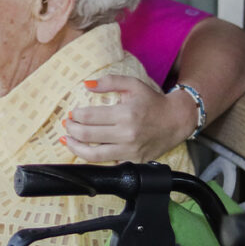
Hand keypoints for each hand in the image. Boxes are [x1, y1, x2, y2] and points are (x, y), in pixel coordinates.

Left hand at [62, 75, 194, 162]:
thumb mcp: (133, 85)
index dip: (75, 115)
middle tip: (67, 125)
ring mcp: (130, 151)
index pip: (89, 117)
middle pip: (87, 135)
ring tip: (68, 140)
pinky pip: (108, 164)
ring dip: (75, 148)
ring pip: (93, 155)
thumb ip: (109, 82)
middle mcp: (127, 134)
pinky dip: (93, 159)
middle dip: (71, 129)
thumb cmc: (152, 101)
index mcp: (125, 114)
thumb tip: (86, 84)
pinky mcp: (134, 162)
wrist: (176, 120)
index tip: (72, 113)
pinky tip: (86, 151)